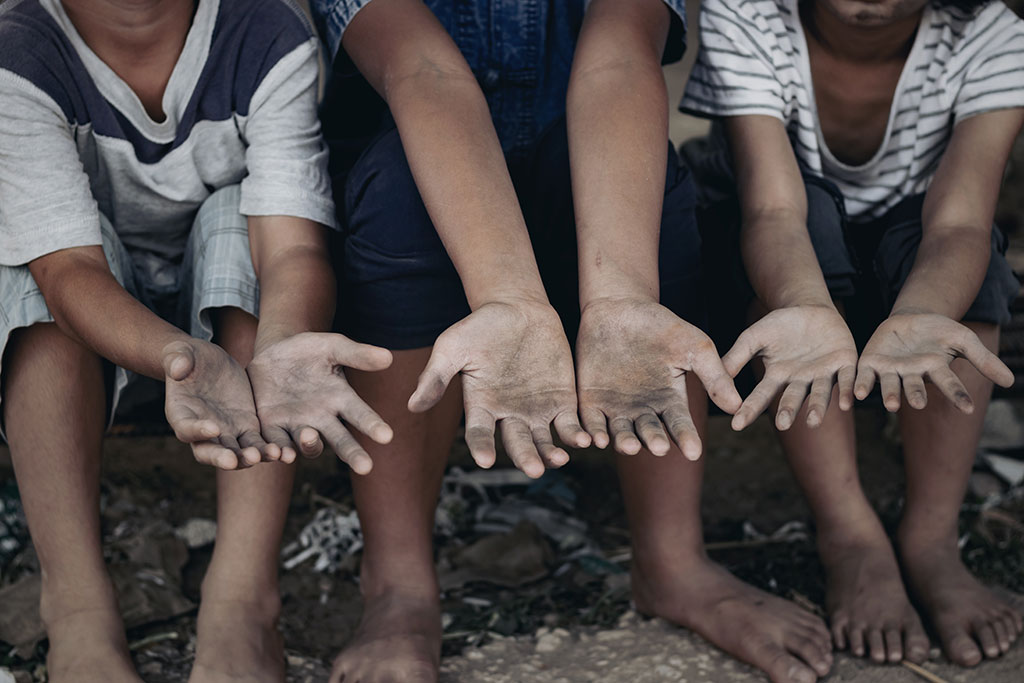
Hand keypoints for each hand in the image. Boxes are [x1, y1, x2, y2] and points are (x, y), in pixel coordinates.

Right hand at [163, 340, 271, 469]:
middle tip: (234, 461)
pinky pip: (256, 443)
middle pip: (209, 451)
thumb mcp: (180, 352)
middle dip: (221, 458)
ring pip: (236, 453)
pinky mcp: (246, 428)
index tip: (213, 428)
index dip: (197, 431)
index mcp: (181, 414)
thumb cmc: (188, 357)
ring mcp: (225, 432)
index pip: (186, 428)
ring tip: (269, 455)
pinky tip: (283, 451)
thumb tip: (176, 369)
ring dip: (250, 457)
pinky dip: (267, 449)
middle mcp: (201, 432)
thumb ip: (176, 360)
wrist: (209, 362)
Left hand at [247, 333, 393, 473]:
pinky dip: (279, 451)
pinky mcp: (272, 427)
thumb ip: (357, 354)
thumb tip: (389, 357)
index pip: (360, 415)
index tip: (386, 436)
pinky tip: (281, 453)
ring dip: (311, 445)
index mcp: (340, 399)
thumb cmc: (308, 350)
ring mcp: (298, 425)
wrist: (272, 353)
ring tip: (310, 435)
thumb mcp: (332, 346)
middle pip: (341, 440)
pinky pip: (276, 443)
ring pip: (309, 446)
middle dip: (353, 454)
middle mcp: (323, 418)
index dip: (373, 425)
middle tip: (366, 467)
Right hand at [408, 299, 589, 477]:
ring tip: (559, 459)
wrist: (518, 307)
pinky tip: (586, 440)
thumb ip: (436, 376)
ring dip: (552, 453)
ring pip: (545, 440)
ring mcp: (537, 409)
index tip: (486, 461)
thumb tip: (411, 406)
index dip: (482, 447)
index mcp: (480, 406)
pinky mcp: (562, 400)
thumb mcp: (452, 346)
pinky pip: (569, 423)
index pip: (480, 434)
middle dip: (526, 457)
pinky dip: (576, 434)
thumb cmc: (480, 326)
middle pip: (517, 443)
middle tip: (534, 470)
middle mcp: (508, 414)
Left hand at [575, 298, 740, 459]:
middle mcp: (644, 410)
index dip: (687, 438)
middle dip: (654, 440)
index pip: (680, 424)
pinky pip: (592, 422)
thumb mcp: (694, 347)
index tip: (694, 451)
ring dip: (624, 442)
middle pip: (650, 432)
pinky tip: (597, 440)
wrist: (619, 307)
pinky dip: (594, 433)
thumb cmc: (662, 326)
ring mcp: (616, 407)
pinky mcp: (591, 401)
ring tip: (629, 446)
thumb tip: (737, 405)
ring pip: (621, 433)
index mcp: (670, 400)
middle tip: (659, 447)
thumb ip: (713, 376)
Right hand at [723, 306, 857, 430]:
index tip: (736, 424)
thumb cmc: (780, 324)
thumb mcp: (754, 336)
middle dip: (788, 410)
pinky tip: (848, 404)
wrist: (811, 308)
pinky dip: (848, 391)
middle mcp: (800, 380)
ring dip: (818, 408)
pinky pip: (848, 379)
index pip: (761, 395)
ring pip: (820, 393)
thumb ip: (737, 355)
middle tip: (782, 425)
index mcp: (777, 376)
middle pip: (793, 398)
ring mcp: (822, 373)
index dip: (750, 409)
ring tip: (813, 421)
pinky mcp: (844, 364)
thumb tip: (715, 374)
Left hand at [855, 312, 1013, 412]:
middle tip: (919, 404)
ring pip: (890, 385)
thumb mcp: (963, 340)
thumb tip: (1010, 382)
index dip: (957, 395)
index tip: (968, 409)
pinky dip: (861, 385)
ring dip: (889, 395)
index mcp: (935, 370)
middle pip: (914, 387)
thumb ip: (983, 359)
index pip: (949, 384)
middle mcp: (912, 375)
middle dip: (916, 395)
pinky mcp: (871, 363)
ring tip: (892, 405)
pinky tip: (857, 393)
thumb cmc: (940, 332)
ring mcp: (891, 370)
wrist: (911, 317)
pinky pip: (865, 376)